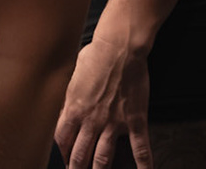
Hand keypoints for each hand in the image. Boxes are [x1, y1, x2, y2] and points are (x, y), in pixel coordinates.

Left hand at [55, 35, 150, 168]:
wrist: (119, 47)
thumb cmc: (95, 56)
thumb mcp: (72, 75)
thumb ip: (68, 97)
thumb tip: (63, 111)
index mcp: (74, 108)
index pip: (62, 139)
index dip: (62, 152)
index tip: (64, 157)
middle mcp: (92, 120)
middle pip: (80, 154)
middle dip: (77, 168)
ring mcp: (113, 123)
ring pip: (103, 157)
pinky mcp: (134, 121)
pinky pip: (140, 148)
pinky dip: (143, 164)